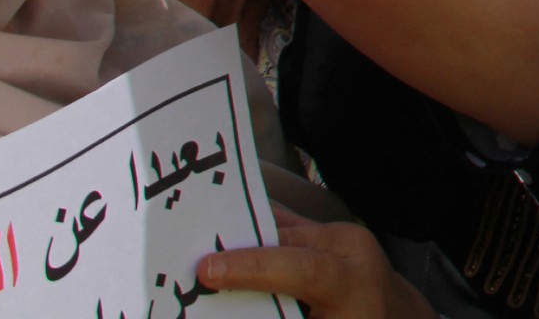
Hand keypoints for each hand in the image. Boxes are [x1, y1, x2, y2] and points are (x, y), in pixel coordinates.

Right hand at [197, 206, 434, 317]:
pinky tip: (221, 237)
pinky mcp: (328, 230)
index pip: (304, 267)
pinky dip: (254, 235)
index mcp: (354, 284)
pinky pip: (285, 228)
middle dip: (234, 247)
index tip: (208, 270)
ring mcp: (340, 234)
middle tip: (184, 254)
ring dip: (239, 238)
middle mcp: (350, 249)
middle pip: (284, 239)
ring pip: (279, 228)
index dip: (254, 267)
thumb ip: (280, 313)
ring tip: (191, 243)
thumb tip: (233, 303)